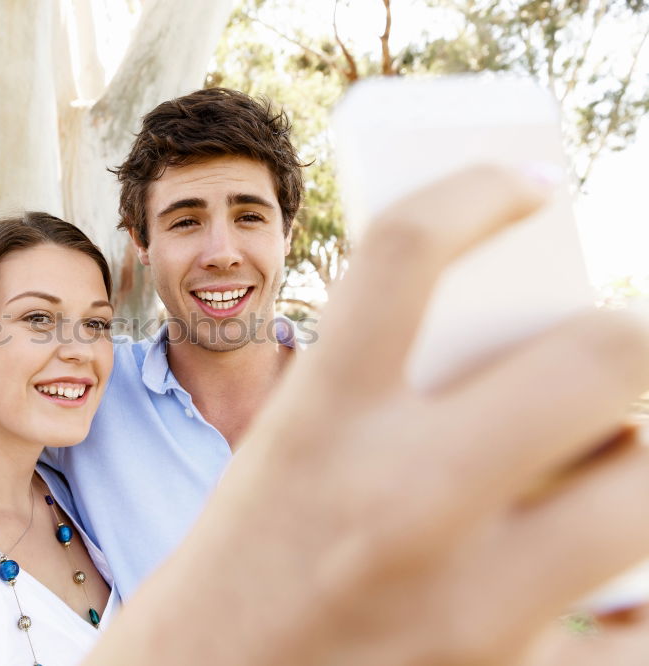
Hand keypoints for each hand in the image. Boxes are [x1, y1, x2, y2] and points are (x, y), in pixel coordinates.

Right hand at [85, 165, 648, 663]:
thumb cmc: (242, 569)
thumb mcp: (284, 458)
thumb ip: (386, 398)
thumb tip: (524, 358)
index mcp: (315, 426)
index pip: (404, 249)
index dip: (477, 188)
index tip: (527, 184)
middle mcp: (396, 502)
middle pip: (597, 356)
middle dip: (620, 339)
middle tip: (604, 353)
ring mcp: (465, 605)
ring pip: (647, 487)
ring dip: (634, 464)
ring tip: (601, 470)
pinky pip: (644, 631)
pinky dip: (640, 601)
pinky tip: (614, 589)